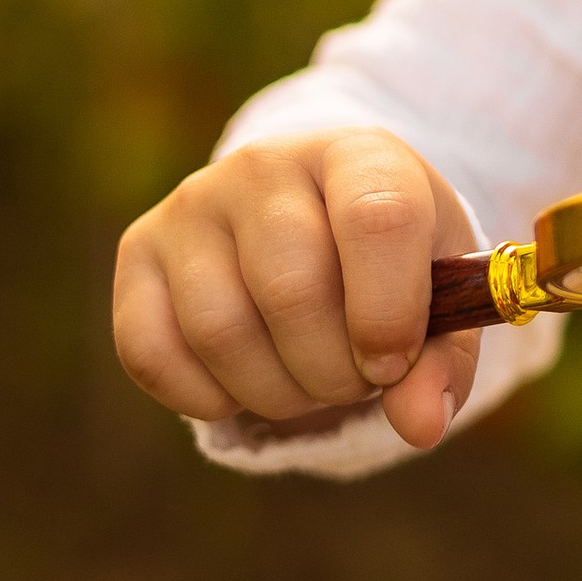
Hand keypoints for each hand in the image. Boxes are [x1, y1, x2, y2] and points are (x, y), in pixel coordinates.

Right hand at [113, 130, 480, 451]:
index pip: (377, 220)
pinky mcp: (138, 250)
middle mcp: (264, 165)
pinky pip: (151, 353)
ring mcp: (192, 203)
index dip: (388, 312)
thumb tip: (420, 425)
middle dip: (333, 372)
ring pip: (220, 332)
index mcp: (359, 155)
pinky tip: (245, 385)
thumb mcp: (438, 298)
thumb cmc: (389, 264)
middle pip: (291, 290)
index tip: (392, 364)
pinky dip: (206, 399)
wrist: (314, 219)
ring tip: (308, 380)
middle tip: (356, 379)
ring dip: (276, 393)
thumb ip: (443, 362)